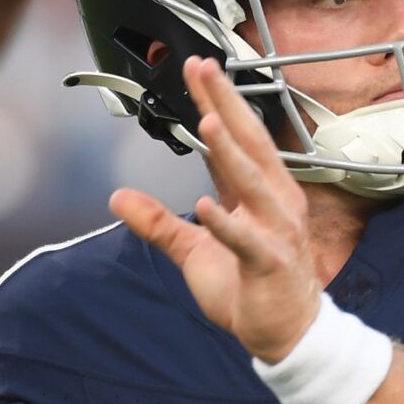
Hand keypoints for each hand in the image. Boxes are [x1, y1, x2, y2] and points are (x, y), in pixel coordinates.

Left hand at [110, 57, 320, 362]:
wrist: (287, 335)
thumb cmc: (249, 287)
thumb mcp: (193, 251)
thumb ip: (158, 223)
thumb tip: (116, 197)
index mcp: (258, 194)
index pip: (235, 140)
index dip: (216, 102)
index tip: (198, 69)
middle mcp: (273, 202)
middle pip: (248, 144)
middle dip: (225, 104)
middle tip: (204, 69)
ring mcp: (274, 232)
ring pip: (251, 183)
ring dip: (229, 152)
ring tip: (208, 120)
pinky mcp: (269, 264)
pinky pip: (246, 240)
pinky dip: (228, 223)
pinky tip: (207, 205)